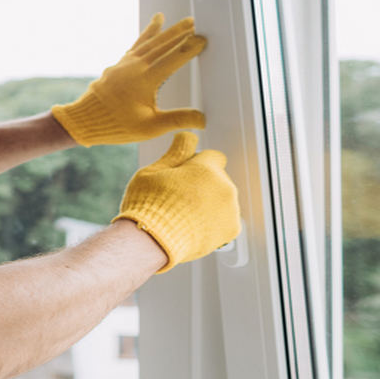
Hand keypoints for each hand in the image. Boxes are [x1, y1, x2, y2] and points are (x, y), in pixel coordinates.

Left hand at [51, 13, 206, 145]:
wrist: (85, 120)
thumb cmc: (117, 125)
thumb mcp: (150, 127)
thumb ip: (177, 120)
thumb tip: (203, 120)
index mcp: (145, 80)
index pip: (173, 60)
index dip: (188, 49)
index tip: (203, 40)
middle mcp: (135, 67)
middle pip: (162, 45)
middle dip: (179, 33)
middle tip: (195, 23)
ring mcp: (125, 64)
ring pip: (150, 42)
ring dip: (167, 31)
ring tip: (182, 21)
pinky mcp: (119, 64)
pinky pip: (137, 44)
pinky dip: (148, 34)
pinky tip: (155, 24)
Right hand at [114, 131, 239, 271]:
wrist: (150, 242)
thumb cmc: (147, 206)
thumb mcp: (153, 171)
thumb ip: (176, 152)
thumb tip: (188, 136)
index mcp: (206, 169)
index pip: (213, 156)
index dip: (197, 163)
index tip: (184, 175)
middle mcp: (224, 187)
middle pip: (218, 178)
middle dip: (203, 183)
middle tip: (180, 197)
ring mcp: (230, 210)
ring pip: (222, 198)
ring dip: (210, 202)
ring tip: (184, 214)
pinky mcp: (231, 230)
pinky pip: (226, 218)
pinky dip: (214, 221)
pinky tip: (194, 225)